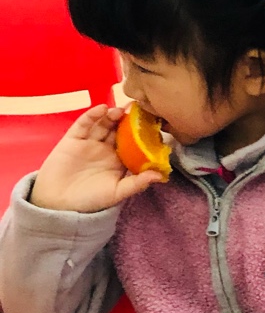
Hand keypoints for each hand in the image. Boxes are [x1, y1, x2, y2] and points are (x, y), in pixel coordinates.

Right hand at [30, 106, 165, 212]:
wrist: (56, 203)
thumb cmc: (90, 200)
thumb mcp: (117, 193)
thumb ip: (137, 183)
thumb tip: (160, 175)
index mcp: (120, 160)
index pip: (135, 142)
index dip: (143, 132)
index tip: (154, 122)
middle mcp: (107, 148)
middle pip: (120, 129)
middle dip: (128, 119)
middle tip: (138, 109)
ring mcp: (90, 142)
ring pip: (104, 124)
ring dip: (112, 115)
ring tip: (120, 110)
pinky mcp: (73, 139)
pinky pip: (83, 124)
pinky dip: (92, 115)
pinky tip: (102, 109)